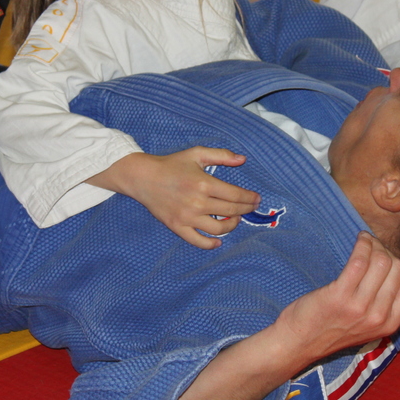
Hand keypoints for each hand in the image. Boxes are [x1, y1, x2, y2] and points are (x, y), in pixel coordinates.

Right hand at [86, 148, 260, 248]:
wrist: (143, 178)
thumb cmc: (172, 164)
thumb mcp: (197, 154)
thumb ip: (221, 155)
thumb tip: (243, 160)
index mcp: (204, 183)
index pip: (236, 195)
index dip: (250, 198)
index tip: (257, 199)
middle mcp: (198, 202)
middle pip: (231, 211)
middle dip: (246, 210)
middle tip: (251, 208)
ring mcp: (187, 217)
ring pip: (218, 229)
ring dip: (232, 225)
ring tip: (235, 219)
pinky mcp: (177, 227)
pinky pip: (197, 241)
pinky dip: (210, 244)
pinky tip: (218, 241)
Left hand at [273, 232, 399, 366]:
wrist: (300, 342)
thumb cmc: (335, 329)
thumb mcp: (374, 326)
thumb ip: (397, 308)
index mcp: (391, 323)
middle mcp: (379, 317)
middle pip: (398, 269)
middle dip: (388, 250)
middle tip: (375, 246)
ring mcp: (360, 307)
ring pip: (381, 262)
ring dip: (374, 244)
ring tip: (366, 242)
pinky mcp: (340, 296)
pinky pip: (359, 261)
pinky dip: (362, 245)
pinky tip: (359, 241)